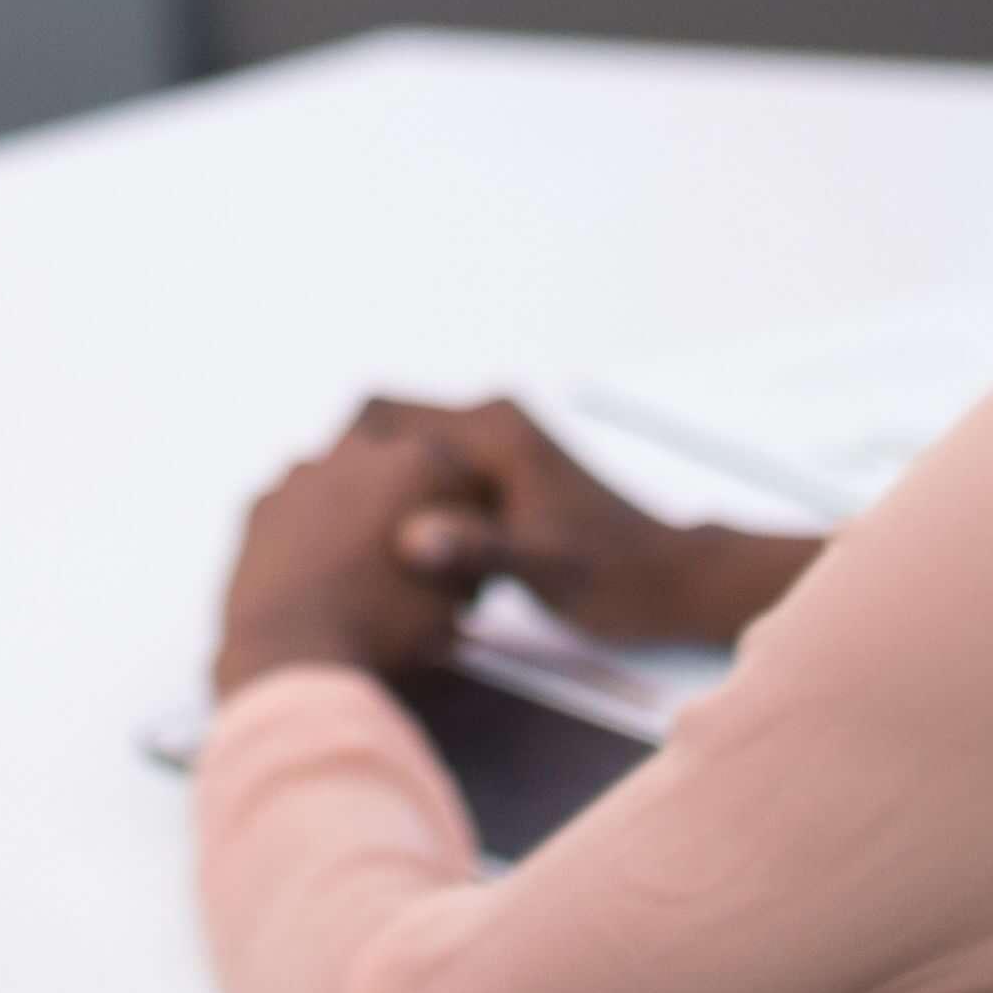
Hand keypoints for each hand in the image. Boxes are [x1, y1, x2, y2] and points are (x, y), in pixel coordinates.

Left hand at [208, 415, 486, 696]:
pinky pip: (296, 514)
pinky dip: (307, 537)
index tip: (455, 570)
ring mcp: (305, 472)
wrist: (298, 658)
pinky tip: (315, 578)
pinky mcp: (262, 502)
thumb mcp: (457, 595)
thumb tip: (458, 547)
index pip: (457, 483)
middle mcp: (362, 450)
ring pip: (343, 489)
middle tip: (405, 570)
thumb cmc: (390, 631)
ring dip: (353, 517)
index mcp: (421, 461)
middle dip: (406, 511)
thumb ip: (464, 553)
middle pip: (397, 477)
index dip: (462, 529)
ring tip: (358, 578)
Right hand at [360, 398, 830, 653]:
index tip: (315, 508)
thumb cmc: (620, 581)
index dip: (338, 455)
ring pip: (406, 450)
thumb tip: (411, 538)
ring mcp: (498, 441)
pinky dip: (404, 502)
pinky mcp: (502, 468)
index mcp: (495, 430)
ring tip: (346, 547)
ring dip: (375, 489)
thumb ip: (479, 549)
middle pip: (386, 424)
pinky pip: (430, 470)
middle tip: (319, 534)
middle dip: (349, 473)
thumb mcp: (548, 571)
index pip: (383, 411)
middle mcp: (492, 420)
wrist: (677, 580)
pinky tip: (392, 555)